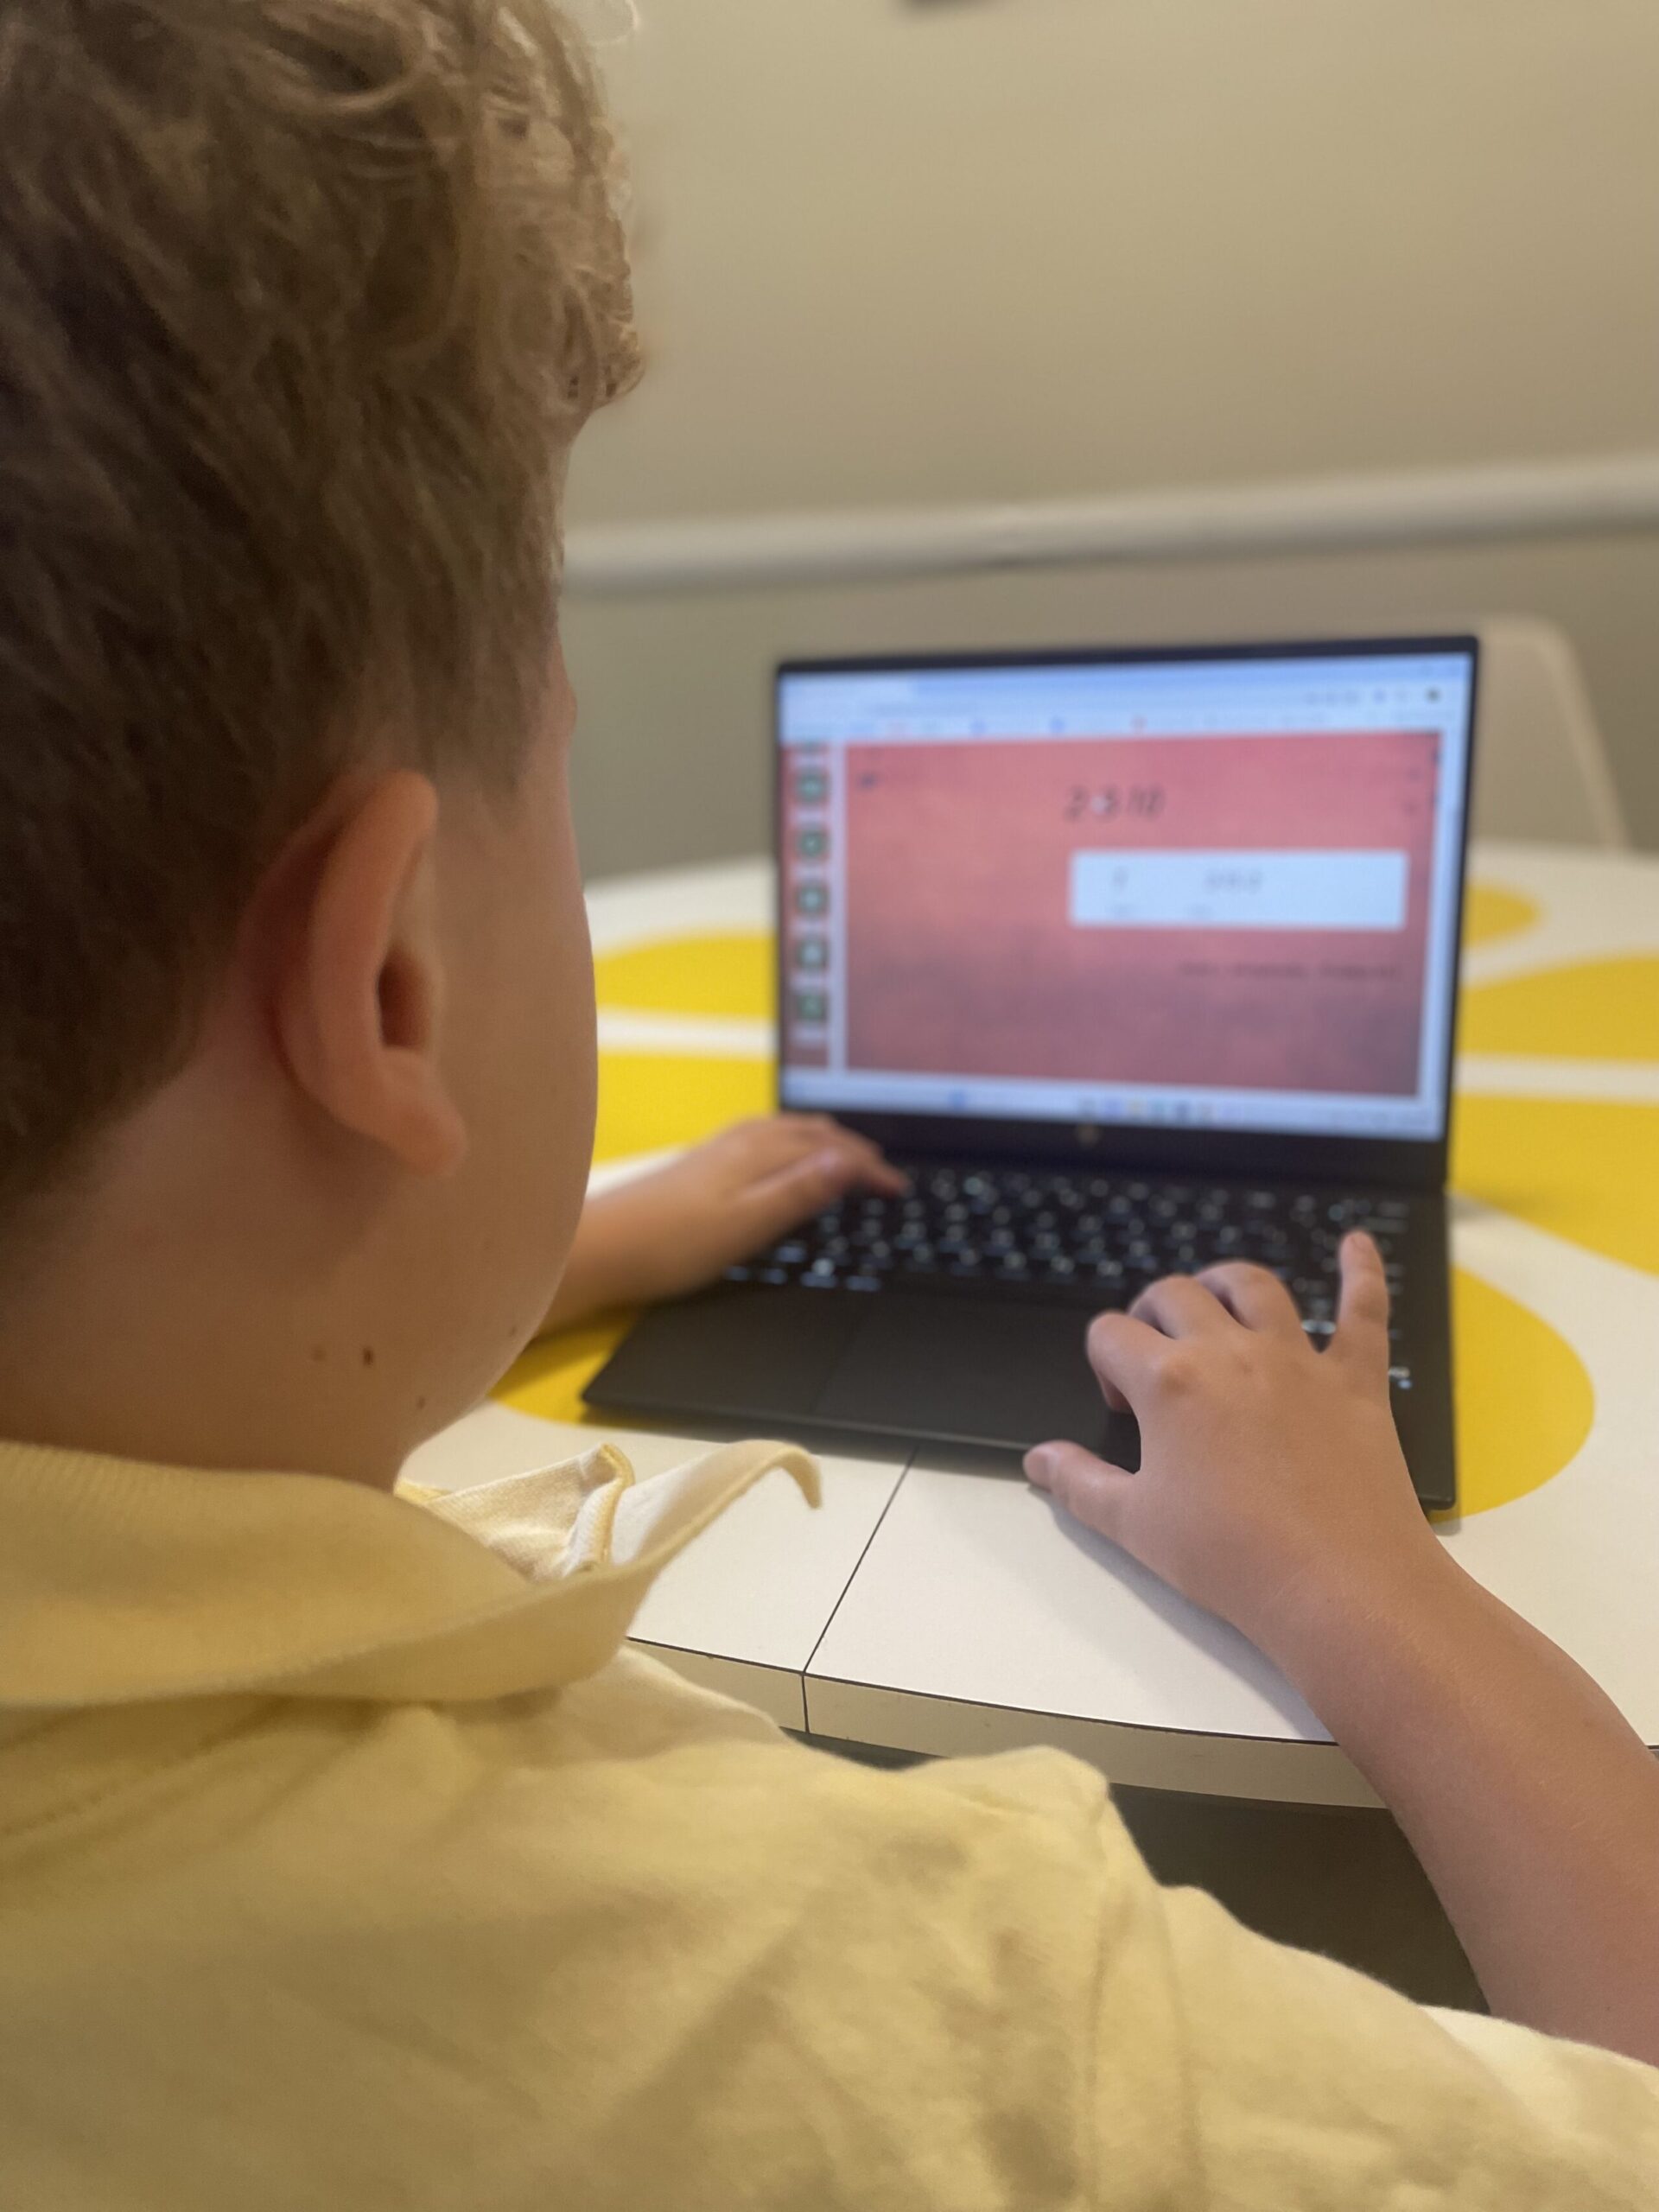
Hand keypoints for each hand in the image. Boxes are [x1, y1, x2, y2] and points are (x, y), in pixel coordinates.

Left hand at [540, 1116, 906, 1332]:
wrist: (598, 1248)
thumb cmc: (670, 1245)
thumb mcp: (744, 1226)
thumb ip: (796, 1193)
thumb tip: (847, 1161)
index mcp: (758, 1155)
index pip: (828, 1152)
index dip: (868, 1169)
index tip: (898, 1189)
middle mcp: (740, 1143)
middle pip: (809, 1134)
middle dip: (851, 1149)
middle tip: (882, 1171)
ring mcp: (717, 1150)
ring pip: (784, 1132)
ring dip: (821, 1139)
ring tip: (843, 1153)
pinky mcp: (699, 1163)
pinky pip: (762, 1138)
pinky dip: (790, 1141)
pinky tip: (777, 1153)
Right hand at [1024, 1234, 1445, 1667]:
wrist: (1339, 1587)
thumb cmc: (1233, 1559)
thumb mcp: (1134, 1526)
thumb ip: (1079, 1483)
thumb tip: (1040, 1459)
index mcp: (1169, 1382)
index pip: (1111, 1334)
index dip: (1103, 1363)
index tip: (1121, 1409)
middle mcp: (1231, 1353)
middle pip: (1176, 1294)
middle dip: (1151, 1312)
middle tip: (1154, 1357)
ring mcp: (1299, 1361)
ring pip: (1254, 1286)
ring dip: (1224, 1282)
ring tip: (1214, 1300)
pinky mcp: (1356, 1380)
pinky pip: (1363, 1309)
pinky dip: (1361, 1272)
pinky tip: (1356, 1245)